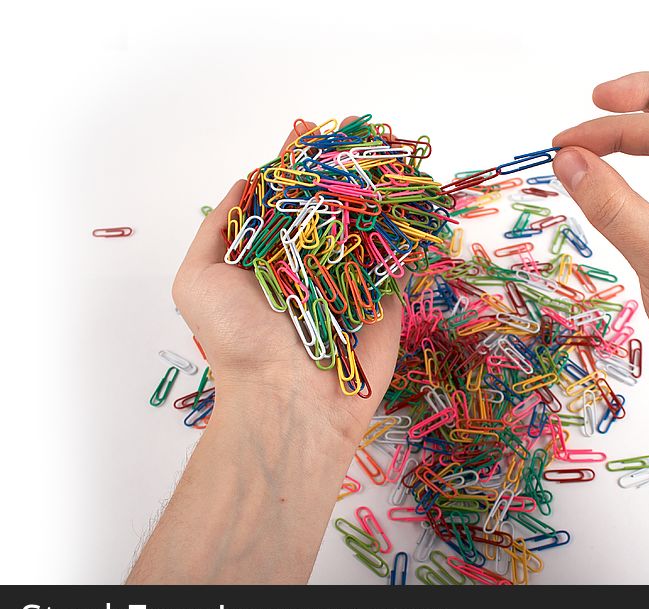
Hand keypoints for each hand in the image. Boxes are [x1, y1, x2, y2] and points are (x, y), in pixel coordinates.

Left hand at [172, 118, 402, 441]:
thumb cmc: (237, 341)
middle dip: (343, 169)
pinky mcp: (386, 299)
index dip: (296, 164)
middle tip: (357, 132)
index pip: (286, 199)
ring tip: (389, 150)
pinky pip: (398, 258)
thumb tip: (247, 181)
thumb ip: (220, 229)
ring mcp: (352, 279)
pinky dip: (407, 227)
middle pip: (331, 205)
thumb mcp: (198, 279)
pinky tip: (413, 193)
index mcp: (270, 255)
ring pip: (368, 224)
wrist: (288, 401)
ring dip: (379, 189)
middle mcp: (312, 262)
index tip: (305, 130)